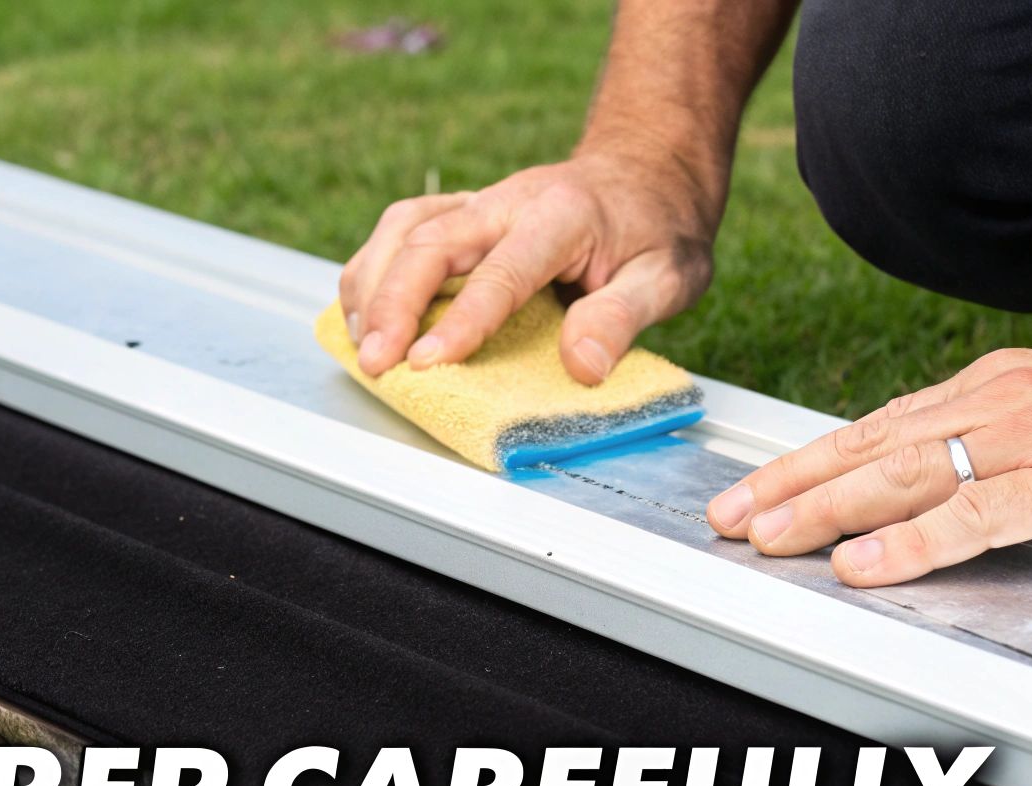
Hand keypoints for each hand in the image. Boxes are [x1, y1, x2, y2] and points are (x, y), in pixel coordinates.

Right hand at [340, 149, 719, 384]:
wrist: (646, 174)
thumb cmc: (657, 231)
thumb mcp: (670, 277)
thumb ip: (623, 318)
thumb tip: (582, 365)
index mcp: (562, 215)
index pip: (503, 270)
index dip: (462, 319)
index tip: (430, 362)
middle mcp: (509, 201)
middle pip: (431, 240)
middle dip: (394, 304)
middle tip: (377, 362)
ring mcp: (478, 203)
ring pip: (403, 229)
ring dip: (372, 285)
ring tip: (361, 344)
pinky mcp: (459, 213)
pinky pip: (401, 231)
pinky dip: (372, 272)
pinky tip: (363, 314)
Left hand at [704, 341, 1031, 585]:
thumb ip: (992, 435)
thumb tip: (929, 468)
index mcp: (989, 389)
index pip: (875, 428)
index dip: (807, 462)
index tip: (751, 490)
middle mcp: (996, 405)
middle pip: (869, 448)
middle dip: (790, 485)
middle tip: (726, 518)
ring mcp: (1031, 441)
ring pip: (903, 475)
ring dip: (826, 510)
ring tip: (766, 538)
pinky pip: (973, 515)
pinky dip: (910, 543)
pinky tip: (863, 565)